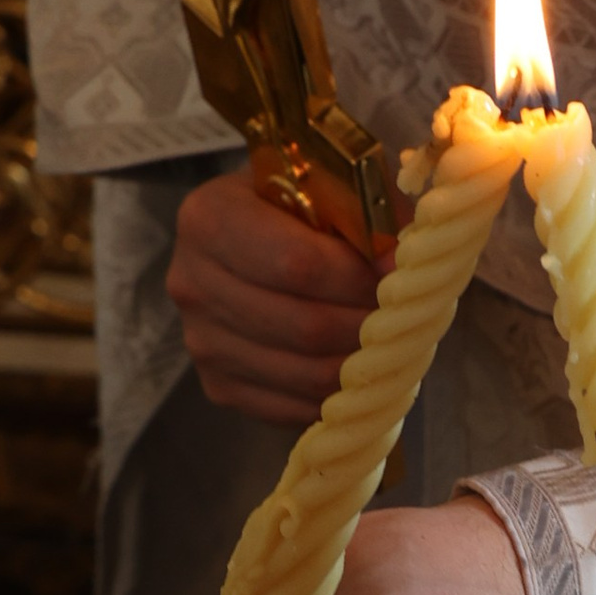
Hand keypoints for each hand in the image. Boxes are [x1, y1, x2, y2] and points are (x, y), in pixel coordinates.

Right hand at [170, 162, 384, 423]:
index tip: (401, 276)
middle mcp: (190, 282)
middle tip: (405, 318)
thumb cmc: (303, 204)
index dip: (358, 277)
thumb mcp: (332, 185)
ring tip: (390, 342)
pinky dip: (337, 396)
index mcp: (208, 217)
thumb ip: (370, 215)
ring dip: (360, 365)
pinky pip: (293, 408)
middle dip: (367, 327)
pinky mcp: (219, 385)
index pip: (296, 264)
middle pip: (303, 326)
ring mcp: (200, 341)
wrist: (257, 235)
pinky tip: (359, 369)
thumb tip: (401, 267)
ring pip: (304, 374)